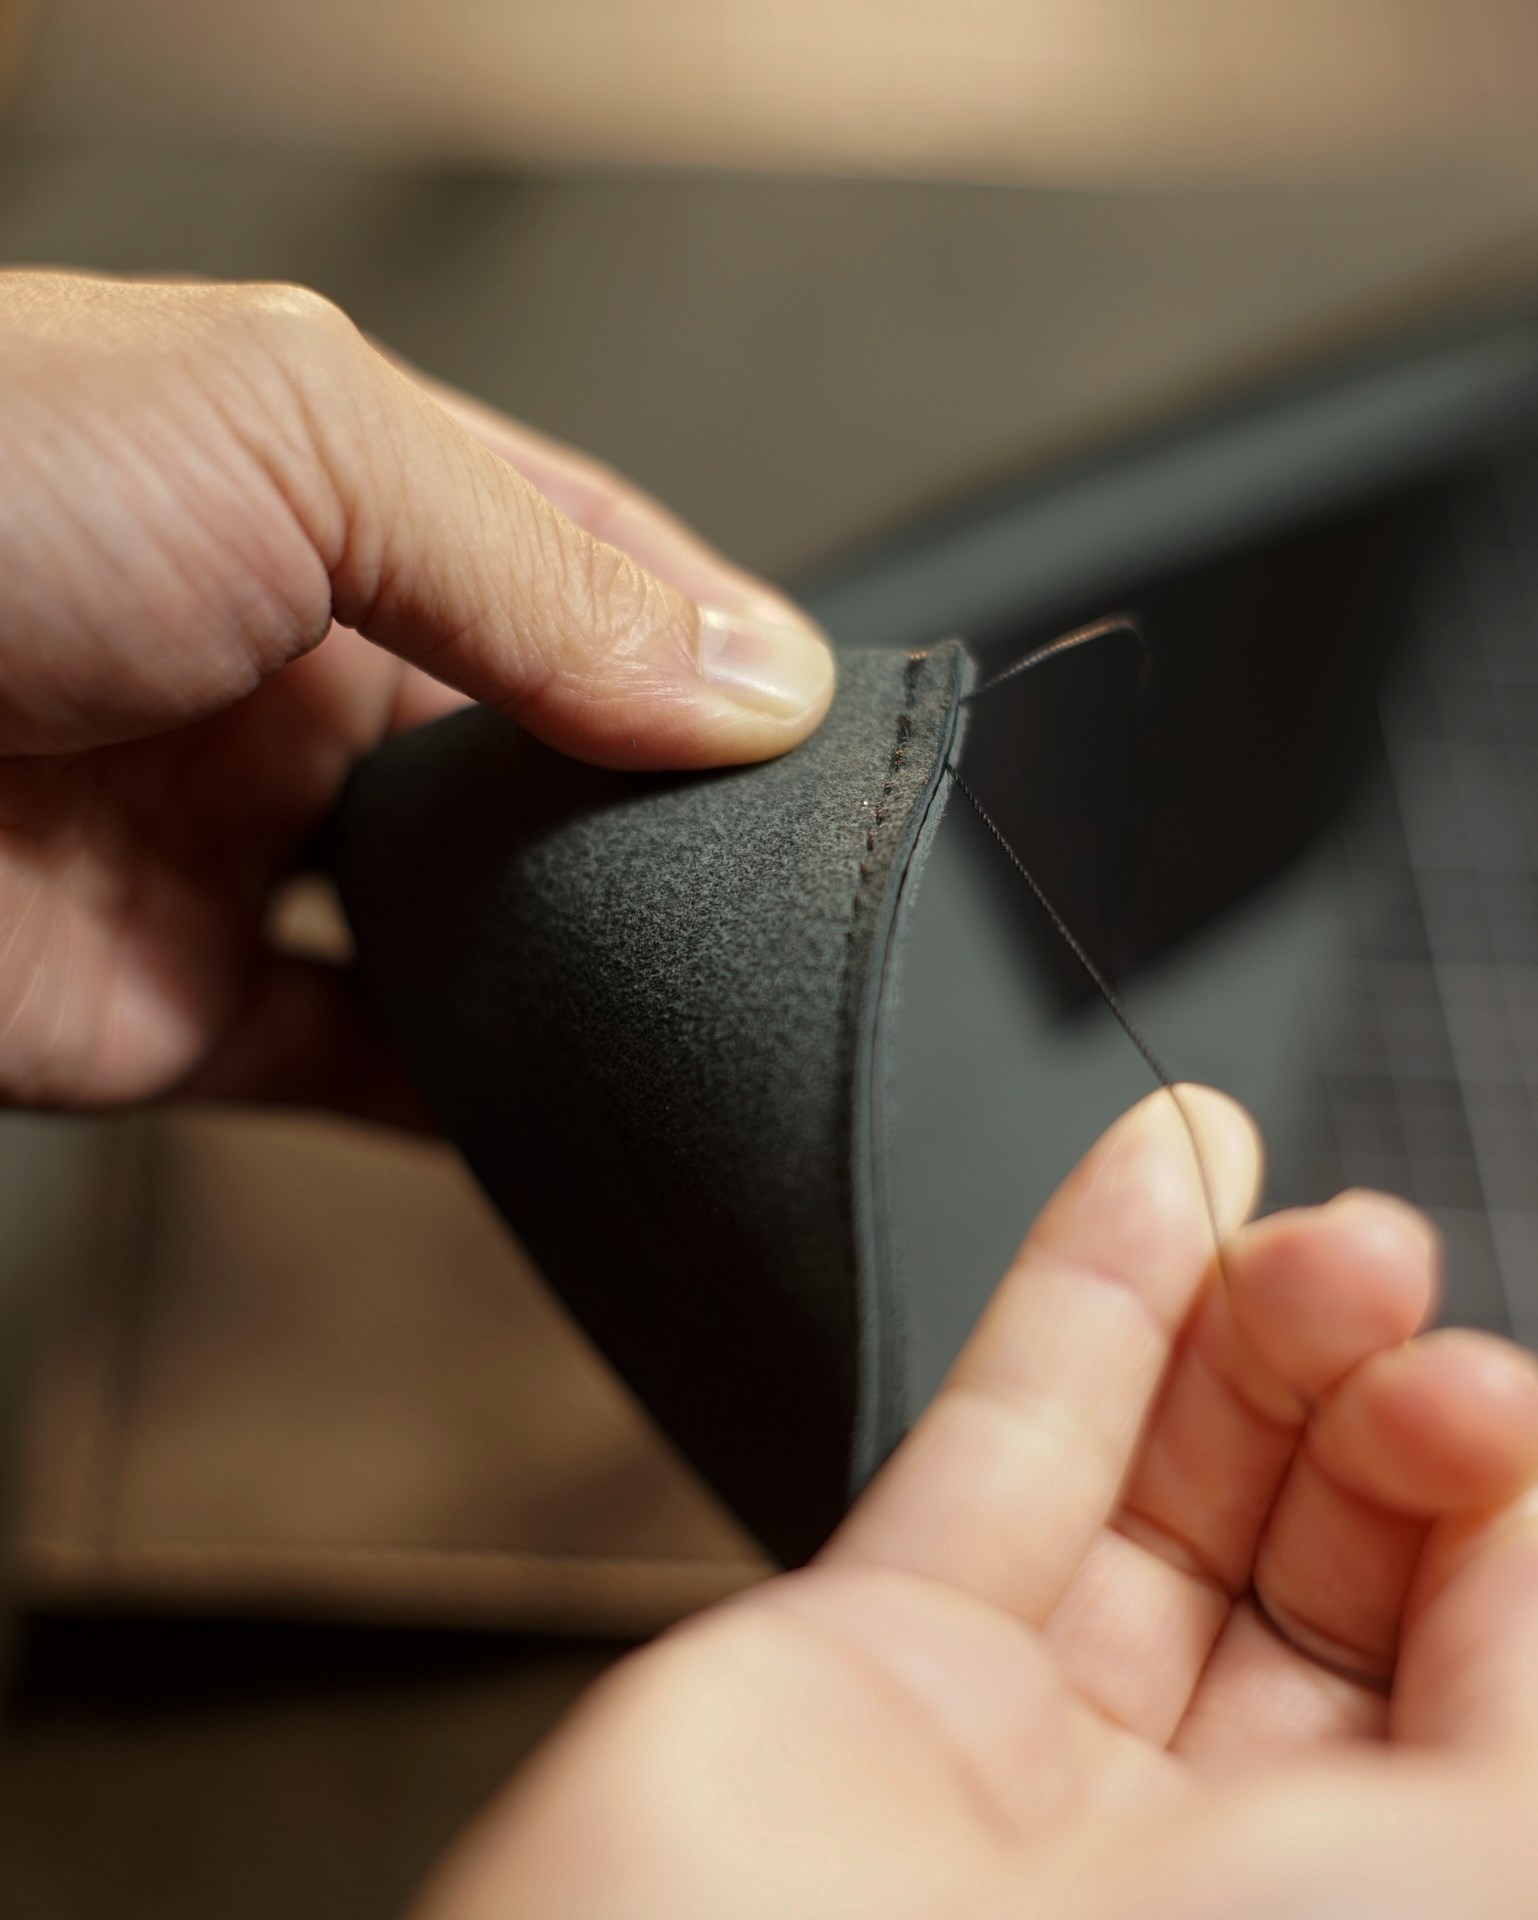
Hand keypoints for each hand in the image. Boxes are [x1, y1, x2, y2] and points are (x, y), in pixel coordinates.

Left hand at [0, 270, 832, 1112]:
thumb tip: (750, 684)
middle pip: (542, 760)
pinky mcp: (184, 1010)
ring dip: (578, 967)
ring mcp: (244, 849)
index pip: (585, 569)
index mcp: (335, 505)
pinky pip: (368, 1072)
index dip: (716, 643)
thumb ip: (543, 576)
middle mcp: (298, 674)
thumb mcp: (298, 447)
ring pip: (469, 929)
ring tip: (706, 998)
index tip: (826, 729)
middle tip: (784, 883)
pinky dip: (470, 1107)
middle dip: (659, 816)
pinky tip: (567, 1108)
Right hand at [414, 1089, 1537, 1919]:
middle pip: (1327, 1560)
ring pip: (1171, 1484)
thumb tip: (1521, 1509)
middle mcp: (1226, 1864)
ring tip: (1287, 1207)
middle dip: (1367, 1388)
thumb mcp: (1483, 1882)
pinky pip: (1006, 1442)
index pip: (1481, 1662)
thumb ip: (1530, 1673)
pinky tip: (1160, 1172)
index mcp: (1380, 1908)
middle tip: (1374, 1274)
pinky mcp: (882, 1660)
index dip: (1491, 1500)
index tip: (1479, 1392)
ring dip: (1239, 1318)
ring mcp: (1043, 1761)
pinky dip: (1086, 1292)